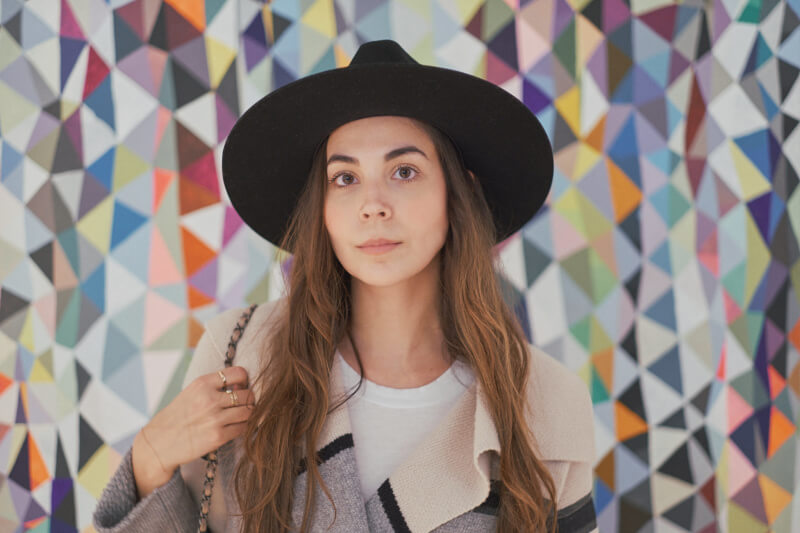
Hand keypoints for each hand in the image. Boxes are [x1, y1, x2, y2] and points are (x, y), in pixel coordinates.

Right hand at [132, 366, 254, 497]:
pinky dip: (243, 427)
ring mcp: (215, 418)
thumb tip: (242, 385)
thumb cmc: (177, 417)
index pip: (239, 373)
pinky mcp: (218, 437)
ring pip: (249, 412)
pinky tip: (235, 427)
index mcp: (203, 384)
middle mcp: (210, 399)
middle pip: (248, 394)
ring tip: (241, 416)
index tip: (240, 387)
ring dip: (248, 414)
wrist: (159, 444)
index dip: (244, 380)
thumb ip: (214, 387)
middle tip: (244, 404)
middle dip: (249, 399)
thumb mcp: (191, 393)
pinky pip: (243, 428)